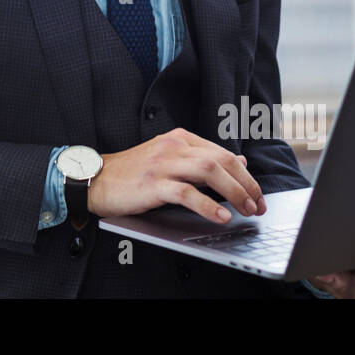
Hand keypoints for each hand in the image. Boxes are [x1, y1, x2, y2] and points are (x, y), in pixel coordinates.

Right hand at [87, 128, 264, 222]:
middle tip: (257, 204)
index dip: (245, 175)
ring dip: (233, 192)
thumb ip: (201, 158)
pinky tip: (221, 215)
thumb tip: (238, 162)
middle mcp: (173, 146)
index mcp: (179, 138)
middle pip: (221, 160)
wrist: (96, 178)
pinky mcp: (153, 183)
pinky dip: (208, 205)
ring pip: (209, 172)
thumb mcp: (169, 158)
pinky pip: (187, 193)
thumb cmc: (132, 173)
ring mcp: (163, 164)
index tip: (256, 193)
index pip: (222, 153)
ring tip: (246, 209)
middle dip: (245, 184)